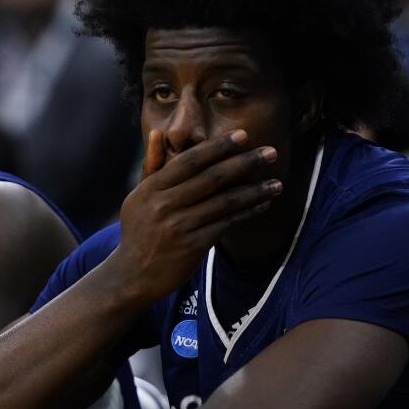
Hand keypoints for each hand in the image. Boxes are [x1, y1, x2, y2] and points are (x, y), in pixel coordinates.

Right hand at [114, 129, 280, 302]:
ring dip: (255, 191)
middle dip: (245, 163)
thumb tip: (158, 132)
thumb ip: (151, 165)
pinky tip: (262, 205)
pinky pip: (226, 224)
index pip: (190, 161)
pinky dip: (246, 213)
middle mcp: (164, 205)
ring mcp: (179, 227)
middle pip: (212, 178)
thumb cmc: (138, 231)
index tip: (243, 135)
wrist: (132, 275)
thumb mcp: (138, 196)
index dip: (218, 147)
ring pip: (225, 202)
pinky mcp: (193, 247)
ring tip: (277, 183)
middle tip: (271, 152)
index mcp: (151, 189)